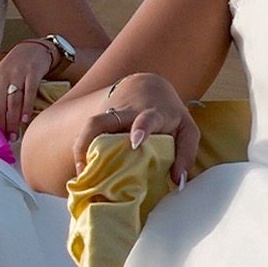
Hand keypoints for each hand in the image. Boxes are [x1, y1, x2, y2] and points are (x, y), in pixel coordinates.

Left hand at [0, 39, 53, 133]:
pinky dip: (27, 108)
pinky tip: (25, 120)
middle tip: (4, 140)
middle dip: (0, 127)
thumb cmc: (11, 69)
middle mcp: (1, 78)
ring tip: (14, 136)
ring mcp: (17, 75)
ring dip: (13, 122)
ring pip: (13, 103)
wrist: (31, 50)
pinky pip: (29, 93)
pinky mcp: (32, 74)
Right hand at [66, 71, 196, 180]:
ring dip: (81, 150)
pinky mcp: (99, 123)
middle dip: (90, 140)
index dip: (140, 129)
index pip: (146, 119)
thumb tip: (178, 179)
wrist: (147, 87)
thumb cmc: (168, 113)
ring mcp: (109, 117)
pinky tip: (82, 170)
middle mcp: (125, 114)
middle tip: (88, 165)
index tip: (135, 142)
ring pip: (88, 128)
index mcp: (151, 114)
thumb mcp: (187, 129)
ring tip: (82, 173)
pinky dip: (82, 153)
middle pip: (101, 121)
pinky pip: (86, 136)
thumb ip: (187, 153)